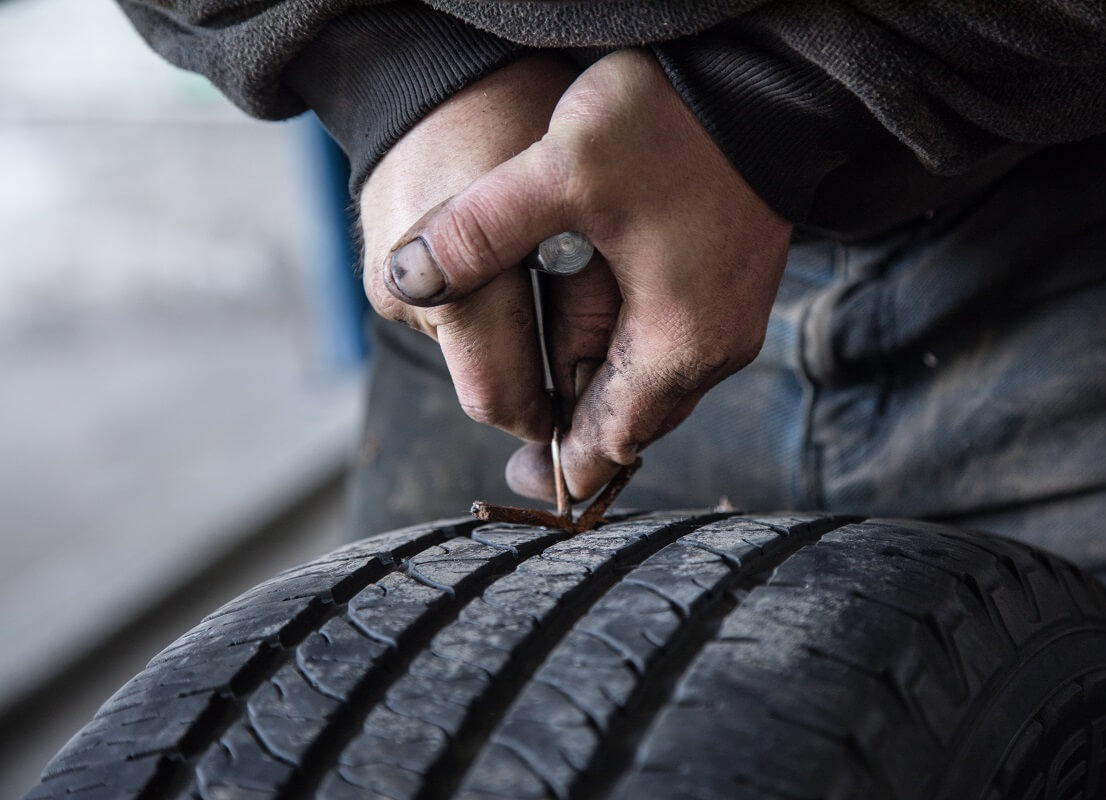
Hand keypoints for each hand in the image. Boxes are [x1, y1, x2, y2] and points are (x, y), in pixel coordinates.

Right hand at [360, 53, 577, 441]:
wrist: (437, 69)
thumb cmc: (522, 124)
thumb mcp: (579, 214)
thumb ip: (589, 314)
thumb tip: (594, 395)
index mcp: (454, 286)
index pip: (500, 400)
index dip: (549, 417)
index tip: (589, 412)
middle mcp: (407, 298)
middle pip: (481, 383)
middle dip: (533, 376)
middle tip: (583, 344)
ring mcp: (386, 287)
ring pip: (464, 352)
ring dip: (507, 336)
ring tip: (541, 275)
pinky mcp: (382, 274)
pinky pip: (444, 316)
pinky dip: (481, 306)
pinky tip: (506, 259)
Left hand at [371, 49, 792, 501]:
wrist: (760, 77)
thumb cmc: (672, 125)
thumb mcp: (561, 171)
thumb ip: (479, 232)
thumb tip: (409, 277)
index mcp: (678, 343)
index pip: (614, 441)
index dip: (563, 468)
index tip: (520, 482)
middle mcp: (716, 346)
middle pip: (637, 421)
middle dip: (579, 431)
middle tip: (524, 444)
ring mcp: (731, 314)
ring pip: (656, 383)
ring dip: (604, 388)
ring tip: (551, 386)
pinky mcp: (732, 282)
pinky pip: (674, 345)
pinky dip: (630, 353)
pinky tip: (593, 327)